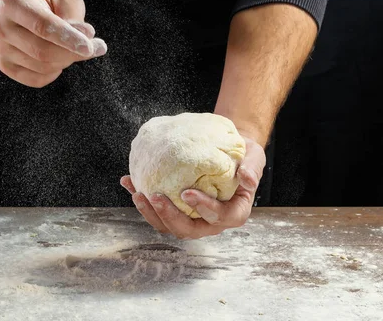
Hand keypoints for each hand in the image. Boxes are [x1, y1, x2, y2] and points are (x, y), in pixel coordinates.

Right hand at [0, 0, 106, 87]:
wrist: (28, 1)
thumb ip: (74, 17)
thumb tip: (84, 42)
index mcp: (12, 3)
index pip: (42, 26)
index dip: (68, 39)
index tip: (90, 46)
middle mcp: (1, 26)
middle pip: (42, 51)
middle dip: (73, 53)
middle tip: (98, 47)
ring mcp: (1, 48)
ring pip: (43, 67)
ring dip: (68, 60)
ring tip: (77, 45)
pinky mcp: (6, 65)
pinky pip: (37, 79)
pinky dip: (55, 72)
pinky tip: (60, 56)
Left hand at [120, 135, 265, 239]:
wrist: (230, 154)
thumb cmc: (244, 158)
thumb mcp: (255, 158)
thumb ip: (252, 168)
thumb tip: (245, 177)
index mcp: (232, 213)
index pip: (218, 217)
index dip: (202, 208)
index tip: (187, 193)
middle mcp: (210, 221)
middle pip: (188, 228)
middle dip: (169, 216)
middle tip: (155, 196)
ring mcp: (191, 217)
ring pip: (168, 224)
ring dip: (150, 212)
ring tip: (137, 193)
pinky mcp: (176, 209)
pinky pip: (157, 209)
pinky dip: (142, 198)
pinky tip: (128, 182)